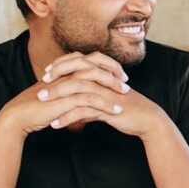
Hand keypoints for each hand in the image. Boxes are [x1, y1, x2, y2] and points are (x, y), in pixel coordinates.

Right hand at [0, 52, 125, 135]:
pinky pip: (90, 99)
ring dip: (113, 87)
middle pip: (96, 63)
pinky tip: (116, 111)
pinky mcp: (65, 99)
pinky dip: (105, 105)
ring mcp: (65, 84)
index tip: (120, 74)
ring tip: (125, 95)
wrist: (20, 116)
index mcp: (65, 69)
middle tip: (126, 82)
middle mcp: (66, 72)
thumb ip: (71, 88)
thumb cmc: (39, 105)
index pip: (91, 59)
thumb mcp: (58, 93)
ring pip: (95, 79)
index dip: (108, 64)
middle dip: (114, 71)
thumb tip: (85, 90)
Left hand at [41, 52, 167, 136]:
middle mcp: (104, 81)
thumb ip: (94, 103)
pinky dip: (67, 117)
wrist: (148, 120)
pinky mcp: (107, 108)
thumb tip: (80, 110)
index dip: (62, 66)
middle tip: (40, 87)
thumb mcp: (109, 103)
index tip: (47, 74)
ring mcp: (106, 93)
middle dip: (55, 79)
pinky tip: (56, 124)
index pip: (79, 63)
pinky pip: (83, 111)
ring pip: (76, 90)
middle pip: (75, 72)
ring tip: (42, 104)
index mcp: (104, 75)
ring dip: (57, 97)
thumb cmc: (130, 111)